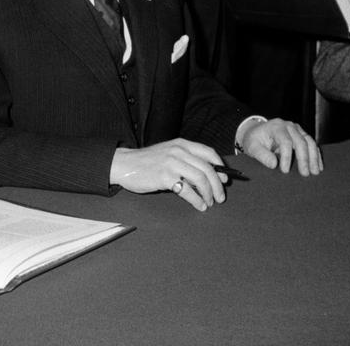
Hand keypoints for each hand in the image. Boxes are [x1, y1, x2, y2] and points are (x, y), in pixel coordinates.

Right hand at [109, 139, 227, 211]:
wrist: (124, 164)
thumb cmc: (148, 161)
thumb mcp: (169, 155)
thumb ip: (188, 161)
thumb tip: (214, 175)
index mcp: (181, 144)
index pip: (209, 153)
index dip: (220, 167)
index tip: (225, 179)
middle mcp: (178, 151)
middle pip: (207, 169)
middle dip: (217, 186)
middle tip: (220, 197)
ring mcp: (171, 163)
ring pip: (200, 179)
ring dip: (208, 194)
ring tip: (209, 203)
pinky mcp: (164, 177)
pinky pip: (187, 191)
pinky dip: (196, 200)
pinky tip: (198, 205)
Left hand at [238, 118, 322, 175]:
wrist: (256, 132)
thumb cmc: (254, 140)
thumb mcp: (252, 147)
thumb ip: (261, 154)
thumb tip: (273, 164)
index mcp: (276, 127)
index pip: (285, 141)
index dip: (286, 157)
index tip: (285, 171)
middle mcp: (288, 126)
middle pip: (300, 141)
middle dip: (304, 159)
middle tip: (305, 174)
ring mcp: (297, 129)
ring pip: (310, 142)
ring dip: (314, 157)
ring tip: (315, 172)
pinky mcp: (301, 135)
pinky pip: (312, 144)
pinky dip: (316, 155)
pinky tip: (318, 166)